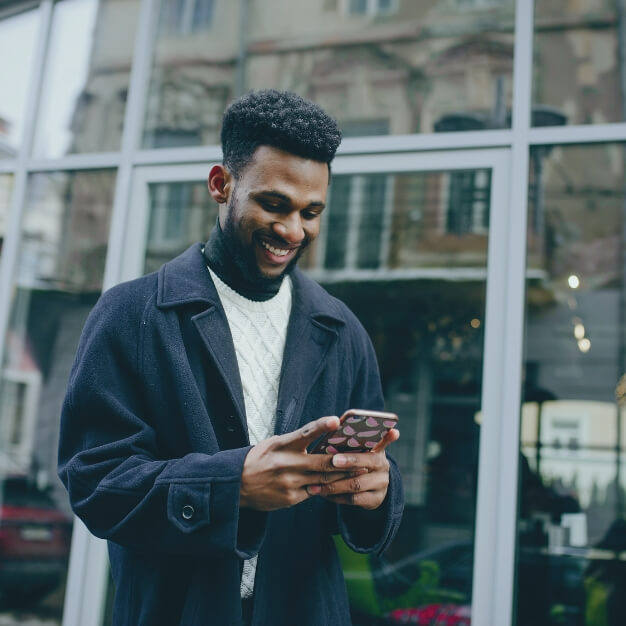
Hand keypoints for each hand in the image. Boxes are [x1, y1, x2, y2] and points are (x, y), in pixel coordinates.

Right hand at [240, 416, 361, 510]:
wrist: (237, 485)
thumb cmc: (260, 458)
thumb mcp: (274, 443)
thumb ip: (297, 441)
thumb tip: (323, 436)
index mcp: (282, 445)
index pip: (305, 433)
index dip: (321, 426)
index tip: (335, 420)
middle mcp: (286, 464)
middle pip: (322, 463)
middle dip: (345, 462)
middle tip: (364, 458)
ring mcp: (289, 483)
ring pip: (323, 480)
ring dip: (342, 476)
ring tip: (360, 472)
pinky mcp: (290, 499)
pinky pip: (314, 492)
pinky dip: (326, 488)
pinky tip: (339, 485)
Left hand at [314, 428, 398, 509]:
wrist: (371, 487)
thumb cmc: (357, 460)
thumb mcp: (359, 449)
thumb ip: (352, 438)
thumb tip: (336, 422)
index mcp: (379, 449)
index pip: (382, 440)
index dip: (381, 437)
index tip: (369, 438)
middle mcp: (383, 466)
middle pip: (367, 462)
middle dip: (349, 461)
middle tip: (333, 461)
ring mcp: (381, 484)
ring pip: (356, 484)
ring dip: (334, 485)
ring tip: (315, 485)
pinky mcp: (375, 500)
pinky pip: (353, 500)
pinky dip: (336, 497)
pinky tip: (322, 494)